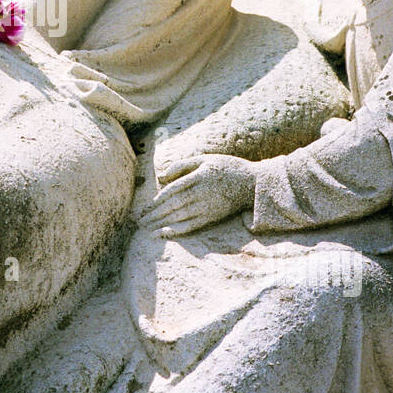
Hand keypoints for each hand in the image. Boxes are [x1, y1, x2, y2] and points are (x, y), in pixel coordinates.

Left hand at [142, 153, 257, 237]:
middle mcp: (201, 193)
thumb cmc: (227, 167)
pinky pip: (192, 225)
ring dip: (161, 223)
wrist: (253, 184)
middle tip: (140, 222)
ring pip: (179, 216)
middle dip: (154, 214)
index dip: (157, 199)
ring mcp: (207, 206)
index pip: (172, 190)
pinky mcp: (213, 217)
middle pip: (173, 205)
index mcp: (198, 177)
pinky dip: (176, 230)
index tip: (146, 207)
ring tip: (147, 229)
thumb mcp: (205, 159)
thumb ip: (182, 165)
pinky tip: (164, 233)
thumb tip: (161, 176)